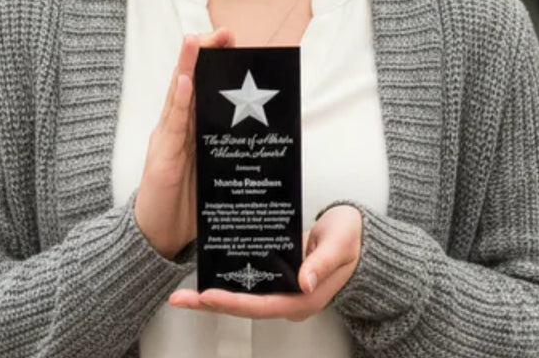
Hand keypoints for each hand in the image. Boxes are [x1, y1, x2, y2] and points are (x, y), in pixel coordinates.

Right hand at [135, 28, 234, 259]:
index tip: (232, 39)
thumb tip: (265, 135)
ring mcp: (167, 138)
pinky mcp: (160, 156)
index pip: (202, 84)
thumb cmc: (190, 205)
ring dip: (187, 64)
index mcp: (192, 128)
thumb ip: (229, 149)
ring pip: (178, 93)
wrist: (160, 238)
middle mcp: (177, 126)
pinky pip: (171, 123)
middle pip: (189, 80)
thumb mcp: (216, 171)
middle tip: (224, 32)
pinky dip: (177, 100)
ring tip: (196, 40)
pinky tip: (184, 80)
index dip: (214, 60)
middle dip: (205, 53)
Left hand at [170, 204, 362, 319]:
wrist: (358, 233)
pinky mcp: (277, 273)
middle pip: (244, 306)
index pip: (261, 305)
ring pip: (242, 295)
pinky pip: (249, 279)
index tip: (207, 296)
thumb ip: (323, 262)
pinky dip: (228, 276)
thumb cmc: (351, 238)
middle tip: (180, 299)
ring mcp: (282, 287)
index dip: (232, 302)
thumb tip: (304, 281)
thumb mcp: (340, 244)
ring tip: (185, 291)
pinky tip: (210, 268)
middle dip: (211, 303)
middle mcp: (289, 297)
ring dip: (214, 293)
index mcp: (303, 298)